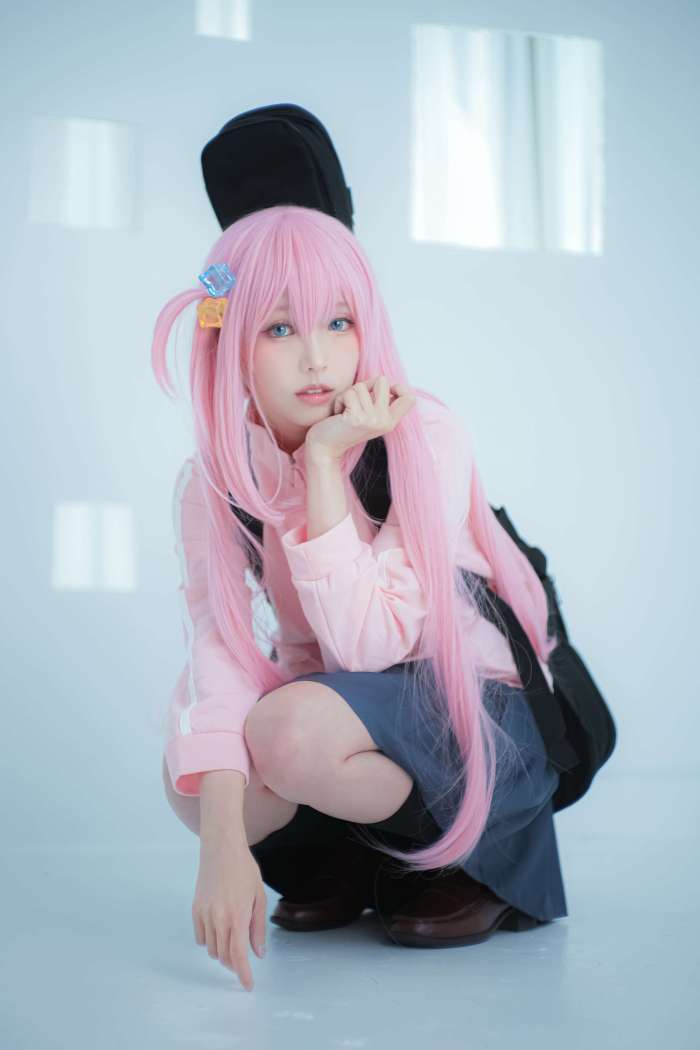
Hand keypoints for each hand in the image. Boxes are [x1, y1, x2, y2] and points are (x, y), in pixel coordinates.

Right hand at [192, 838, 266, 991]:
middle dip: (234, 964)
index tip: (247, 985)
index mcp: (237, 916)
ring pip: (212, 949)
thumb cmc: (244, 870)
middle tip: (243, 962)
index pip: (238, 955)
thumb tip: (258, 953)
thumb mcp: (259, 896)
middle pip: (224, 956)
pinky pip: (200, 937)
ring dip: (222, 953)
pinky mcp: (195, 910)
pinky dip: (209, 942)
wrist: (221, 849)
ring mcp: (204, 915)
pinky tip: (218, 932)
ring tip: (232, 941)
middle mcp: (218, 919)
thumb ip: (257, 927)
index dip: (243, 974)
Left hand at [304, 375, 416, 460]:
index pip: (410, 399)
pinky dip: (340, 400)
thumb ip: (377, 398)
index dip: (399, 387)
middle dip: (365, 385)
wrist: (325, 447)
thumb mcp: (366, 413)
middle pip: (383, 381)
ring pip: (361, 386)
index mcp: (390, 422)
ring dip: (348, 395)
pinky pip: (348, 393)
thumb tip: (384, 380)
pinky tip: (338, 414)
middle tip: (355, 401)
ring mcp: (372, 420)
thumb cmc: (343, 426)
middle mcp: (385, 422)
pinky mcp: (357, 418)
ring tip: (345, 410)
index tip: (386, 390)